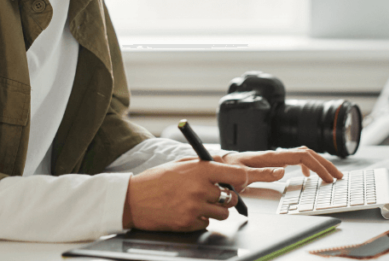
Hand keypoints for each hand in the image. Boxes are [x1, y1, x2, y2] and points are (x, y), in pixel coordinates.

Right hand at [123, 159, 283, 231]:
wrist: (133, 199)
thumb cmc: (156, 180)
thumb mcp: (182, 165)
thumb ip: (204, 166)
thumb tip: (224, 167)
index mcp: (200, 170)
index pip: (237, 175)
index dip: (248, 179)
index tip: (255, 180)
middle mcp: (200, 189)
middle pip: (232, 198)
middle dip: (227, 198)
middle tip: (214, 194)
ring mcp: (195, 207)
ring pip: (223, 213)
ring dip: (215, 210)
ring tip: (197, 203)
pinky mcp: (189, 222)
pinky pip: (207, 223)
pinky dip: (201, 219)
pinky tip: (186, 212)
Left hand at [217, 147, 343, 184]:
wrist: (215, 164)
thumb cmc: (226, 171)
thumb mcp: (241, 175)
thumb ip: (261, 174)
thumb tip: (283, 171)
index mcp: (270, 157)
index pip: (301, 157)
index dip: (318, 166)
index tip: (328, 178)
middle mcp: (274, 155)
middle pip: (307, 153)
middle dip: (325, 164)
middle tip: (337, 177)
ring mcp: (274, 157)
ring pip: (303, 154)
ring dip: (318, 164)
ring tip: (329, 175)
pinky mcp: (271, 161)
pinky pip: (295, 159)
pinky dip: (306, 165)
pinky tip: (307, 175)